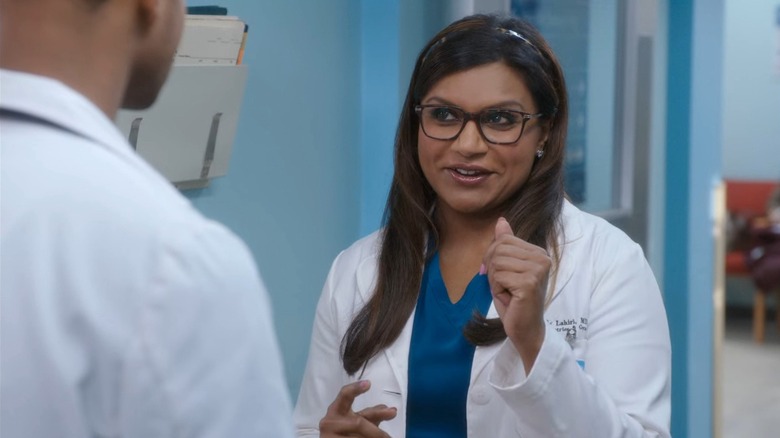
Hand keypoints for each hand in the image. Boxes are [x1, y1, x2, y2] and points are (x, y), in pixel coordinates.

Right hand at [319, 380, 396, 437]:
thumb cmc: (344, 430)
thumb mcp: (357, 420)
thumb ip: (371, 415)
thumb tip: (392, 410)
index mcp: (336, 410)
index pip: (345, 396)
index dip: (355, 389)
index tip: (368, 383)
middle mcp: (331, 421)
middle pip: (358, 422)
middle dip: (376, 430)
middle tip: (389, 431)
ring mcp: (330, 435)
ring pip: (360, 436)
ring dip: (374, 437)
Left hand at [482, 217, 550, 371]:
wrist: (525, 328)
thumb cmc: (514, 300)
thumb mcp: (507, 268)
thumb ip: (506, 244)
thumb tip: (501, 220)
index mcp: (538, 252)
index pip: (503, 240)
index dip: (492, 257)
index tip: (501, 276)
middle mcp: (542, 258)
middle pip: (498, 249)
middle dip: (493, 270)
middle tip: (504, 287)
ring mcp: (538, 270)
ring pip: (497, 262)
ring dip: (495, 281)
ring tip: (507, 293)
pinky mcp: (529, 283)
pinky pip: (498, 276)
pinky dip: (497, 289)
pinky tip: (509, 298)